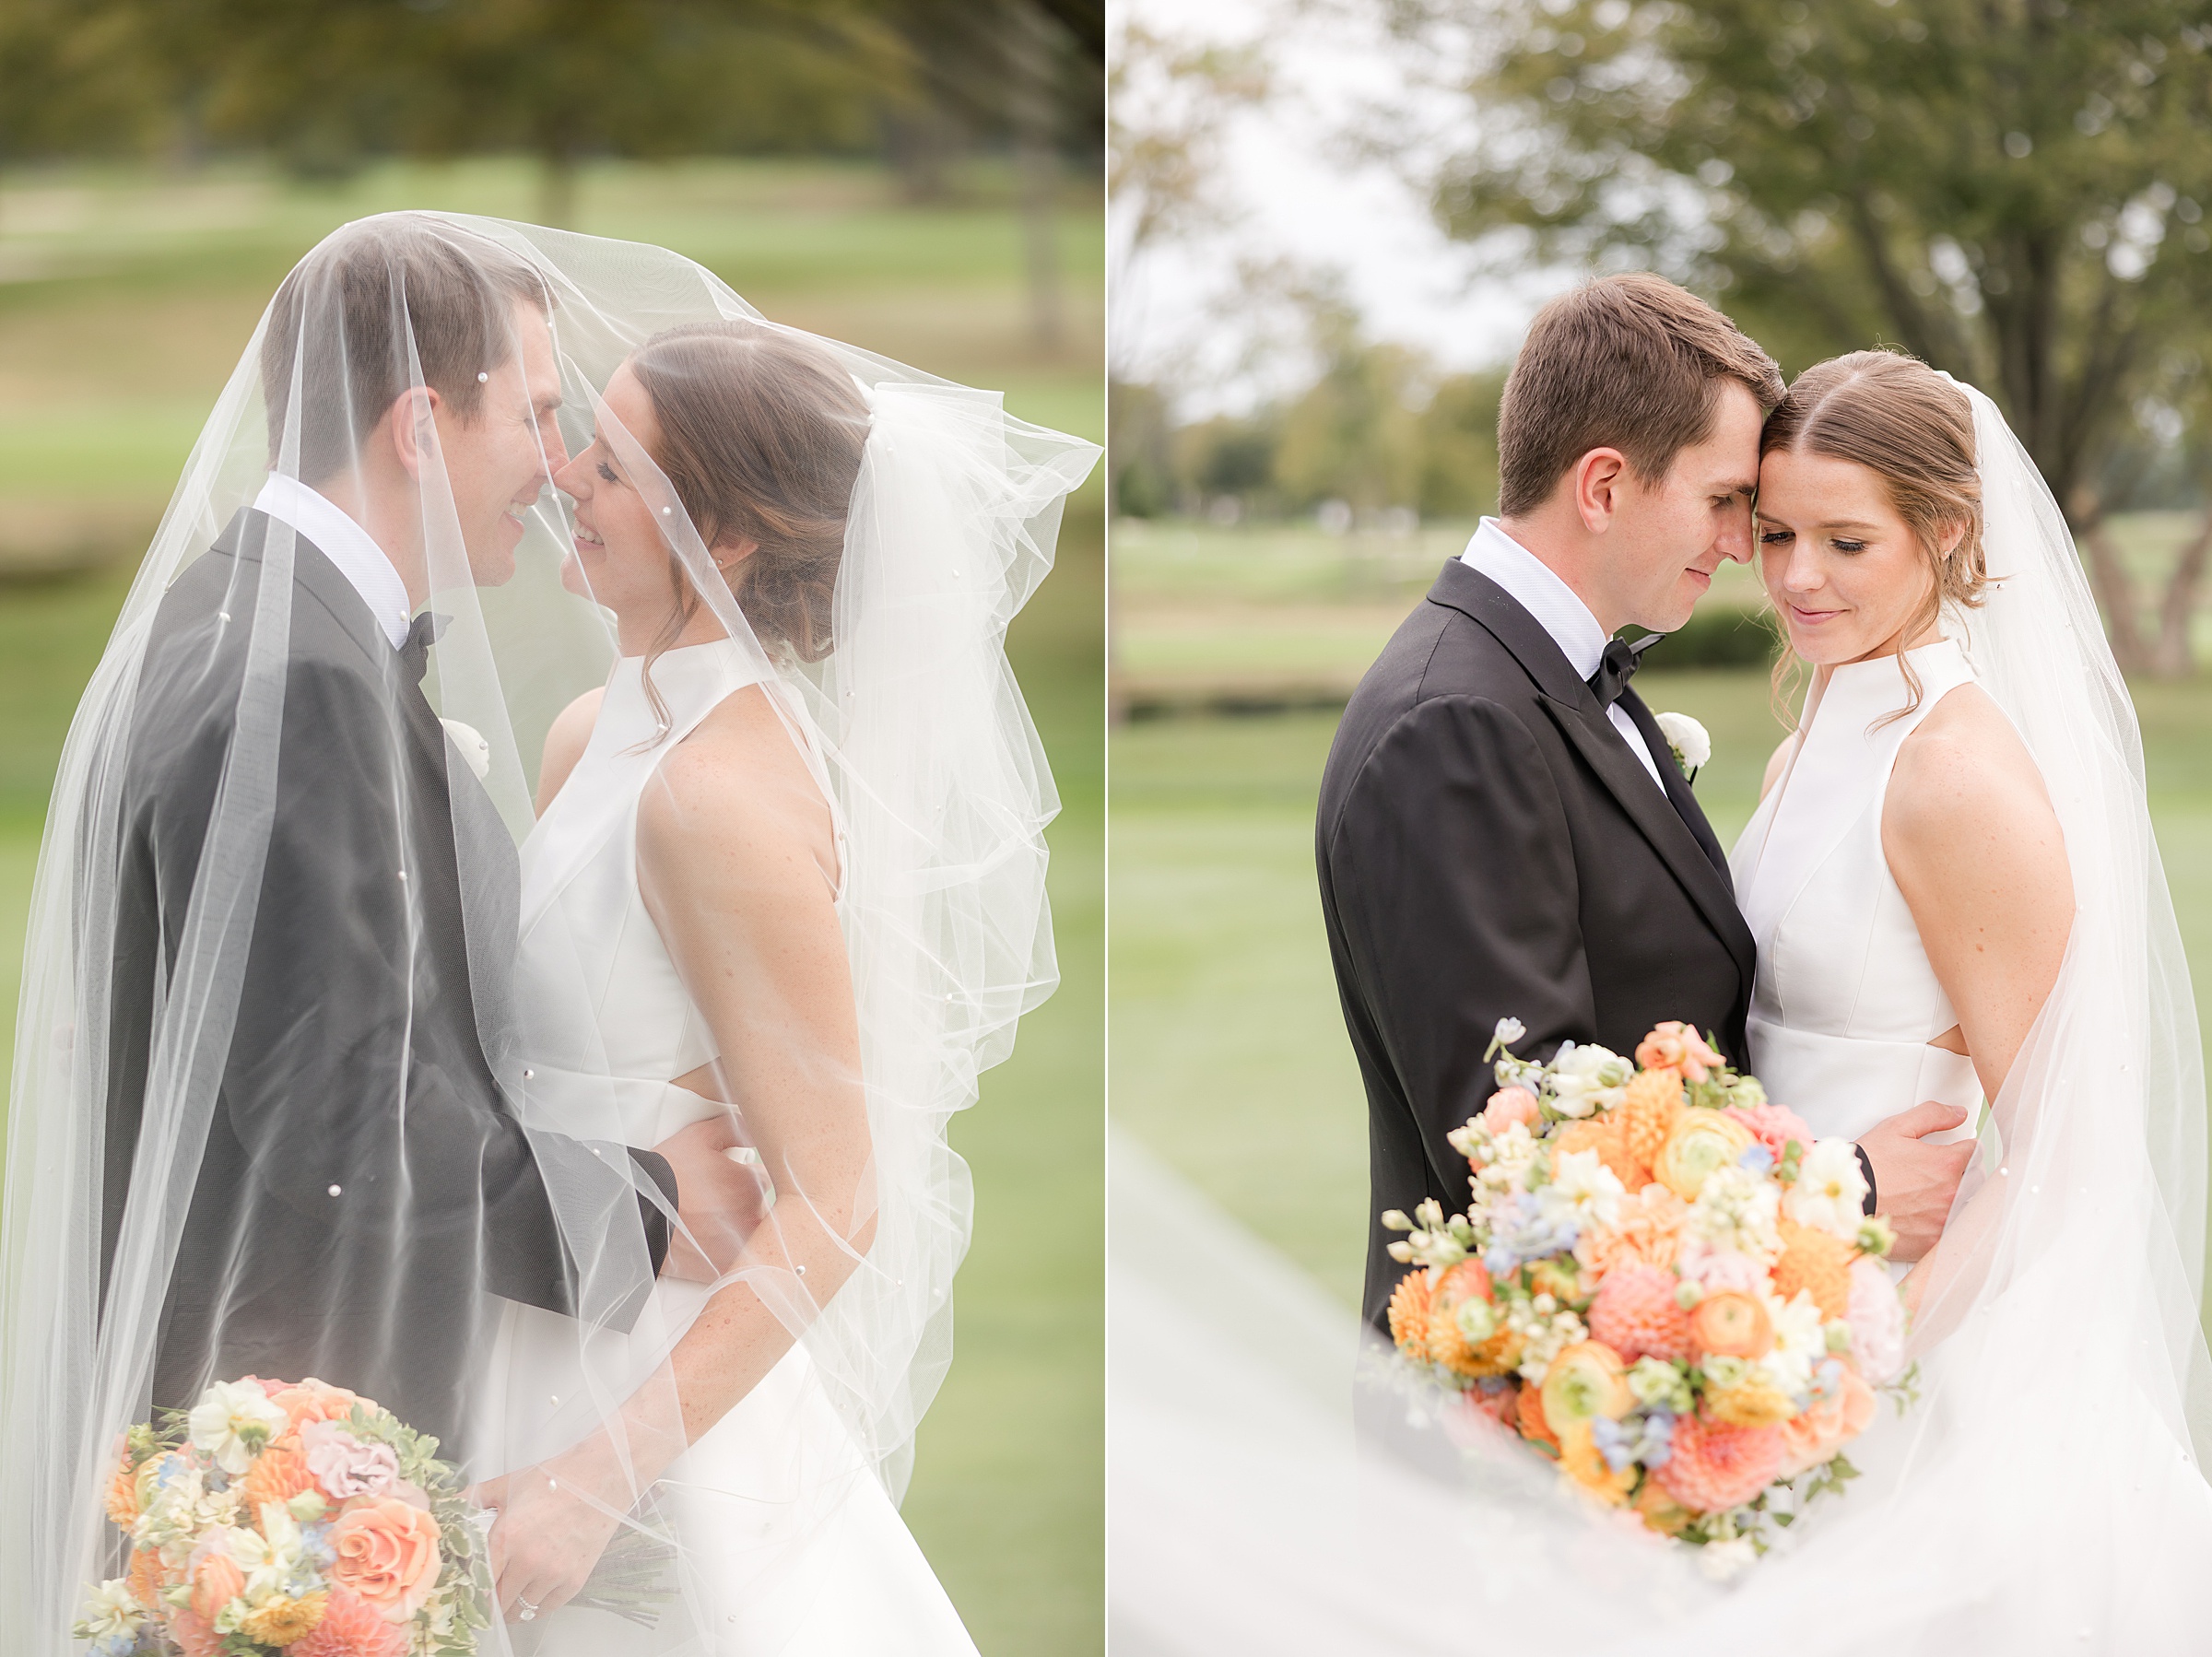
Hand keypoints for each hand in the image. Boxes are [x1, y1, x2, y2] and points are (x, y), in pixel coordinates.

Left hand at [472, 1464, 622, 1624]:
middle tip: (491, 1593)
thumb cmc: (557, 1478)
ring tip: (512, 1593)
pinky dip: (537, 1605)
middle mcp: (529, 1560)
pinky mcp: (574, 1579)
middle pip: (499, 1602)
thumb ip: (474, 1497)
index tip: (472, 1593)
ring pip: (521, 1609)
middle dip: (492, 1600)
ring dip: (513, 1604)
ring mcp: (554, 1572)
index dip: (473, 1592)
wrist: (600, 1476)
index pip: (480, 1584)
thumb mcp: (508, 1484)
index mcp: (508, 1537)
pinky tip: (533, 1592)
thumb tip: (450, 1504)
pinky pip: (546, 1608)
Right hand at [650, 1113, 771, 1281]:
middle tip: (720, 1201)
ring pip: (755, 1233)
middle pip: (763, 1207)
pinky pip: (743, 1260)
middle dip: (746, 1202)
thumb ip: (733, 1127)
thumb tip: (752, 1125)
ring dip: (742, 1226)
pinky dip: (735, 1252)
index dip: (747, 1176)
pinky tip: (715, 1243)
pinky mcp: (726, 1267)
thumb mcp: (698, 1137)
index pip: (764, 1178)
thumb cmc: (665, 1175)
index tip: (732, 1179)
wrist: (636, 1213)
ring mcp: (740, 1244)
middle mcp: (751, 1215)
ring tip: (713, 1222)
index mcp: (749, 1184)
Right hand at [1856, 1100, 1972, 1262]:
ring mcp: (1945, 1219)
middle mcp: (1952, 1192)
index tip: (1953, 1152)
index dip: (1963, 1149)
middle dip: (1963, 1175)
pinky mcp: (1935, 1241)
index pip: (1975, 1151)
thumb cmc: (1868, 1165)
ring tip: (1931, 1198)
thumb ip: (1932, 1115)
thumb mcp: (1896, 1128)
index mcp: (1947, 1163)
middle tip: (1937, 1176)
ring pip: (1968, 1207)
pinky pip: (1952, 1232)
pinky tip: (1926, 1218)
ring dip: (1957, 1201)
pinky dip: (1944, 1225)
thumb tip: (1959, 1113)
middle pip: (1977, 1181)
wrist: (1845, 1200)